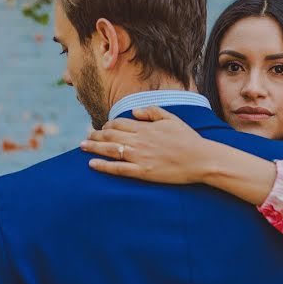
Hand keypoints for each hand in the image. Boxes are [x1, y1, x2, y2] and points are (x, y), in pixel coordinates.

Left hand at [80, 106, 208, 183]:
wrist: (200, 159)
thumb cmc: (188, 139)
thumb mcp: (172, 119)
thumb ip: (152, 111)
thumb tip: (134, 111)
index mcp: (146, 127)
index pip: (119, 123)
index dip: (107, 124)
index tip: (102, 127)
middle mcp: (139, 140)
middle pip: (110, 135)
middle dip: (95, 135)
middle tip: (86, 136)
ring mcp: (140, 157)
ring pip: (110, 150)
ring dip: (94, 147)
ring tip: (82, 146)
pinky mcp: (143, 172)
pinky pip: (118, 169)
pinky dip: (103, 166)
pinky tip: (92, 164)